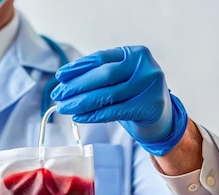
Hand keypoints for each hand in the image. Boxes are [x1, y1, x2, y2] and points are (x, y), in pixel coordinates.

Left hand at [50, 46, 187, 155]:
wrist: (161, 117)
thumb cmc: (134, 94)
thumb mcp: (121, 78)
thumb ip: (99, 75)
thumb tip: (64, 81)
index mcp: (136, 53)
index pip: (101, 58)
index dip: (78, 68)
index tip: (60, 76)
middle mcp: (145, 67)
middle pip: (103, 76)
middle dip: (76, 86)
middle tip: (57, 94)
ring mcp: (150, 86)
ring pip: (107, 96)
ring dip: (81, 103)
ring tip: (63, 107)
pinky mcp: (149, 106)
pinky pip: (114, 111)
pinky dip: (93, 115)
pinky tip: (79, 117)